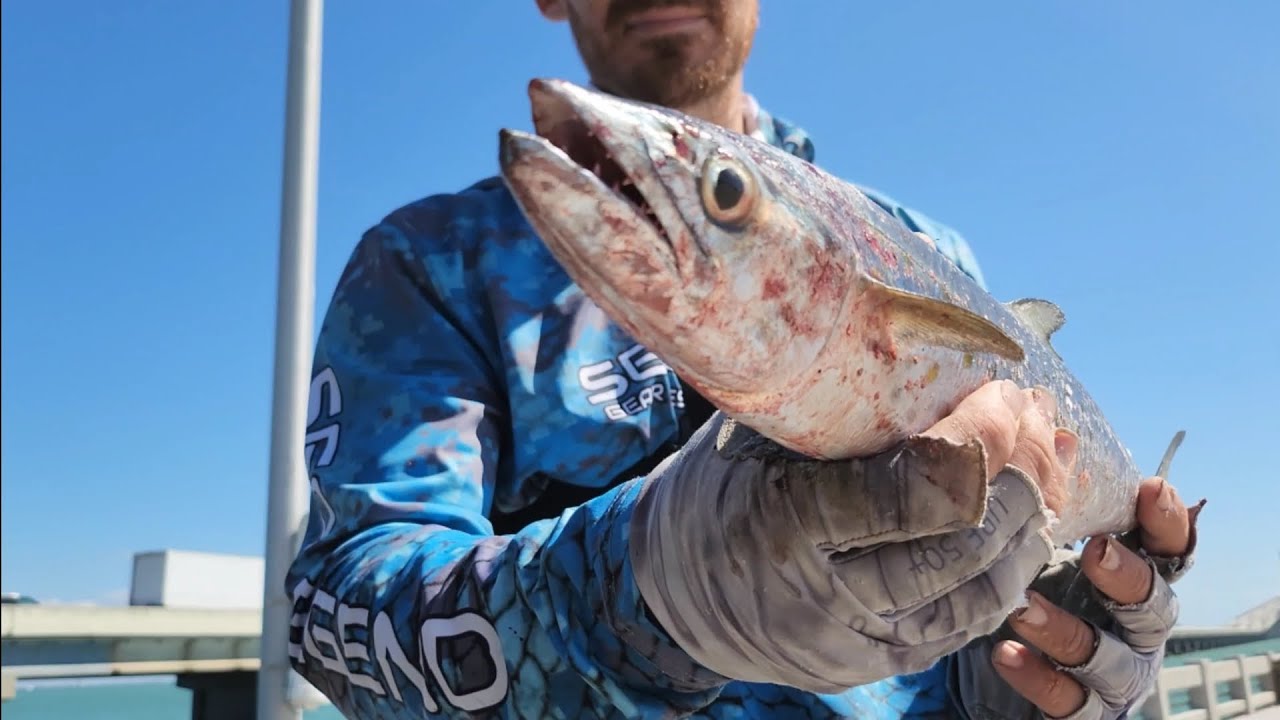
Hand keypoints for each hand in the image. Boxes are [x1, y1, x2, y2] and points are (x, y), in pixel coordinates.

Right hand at [629, 379, 1069, 691]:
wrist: (673, 588)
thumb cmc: (717, 486)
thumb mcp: (751, 432)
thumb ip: (828, 397)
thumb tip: (922, 326)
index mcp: (785, 523)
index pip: (913, 496)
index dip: (978, 444)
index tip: (1002, 395)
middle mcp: (825, 595)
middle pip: (961, 549)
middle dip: (1019, 480)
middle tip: (1036, 422)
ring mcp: (856, 640)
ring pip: (978, 595)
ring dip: (1030, 527)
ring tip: (1045, 465)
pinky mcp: (879, 663)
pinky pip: (967, 624)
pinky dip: (1010, 569)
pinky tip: (1028, 521)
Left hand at [952, 477, 1202, 718]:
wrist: (1010, 666)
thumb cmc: (1036, 581)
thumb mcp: (1041, 537)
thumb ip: (1048, 494)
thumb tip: (1036, 423)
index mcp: (1136, 573)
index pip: (1169, 545)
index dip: (1166, 519)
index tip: (1148, 488)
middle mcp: (1137, 623)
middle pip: (1154, 602)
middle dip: (1128, 576)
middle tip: (1093, 551)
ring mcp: (1116, 670)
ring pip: (1110, 657)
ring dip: (1069, 631)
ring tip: (1023, 608)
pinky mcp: (1085, 707)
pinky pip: (1070, 700)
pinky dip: (1039, 678)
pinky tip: (1005, 654)